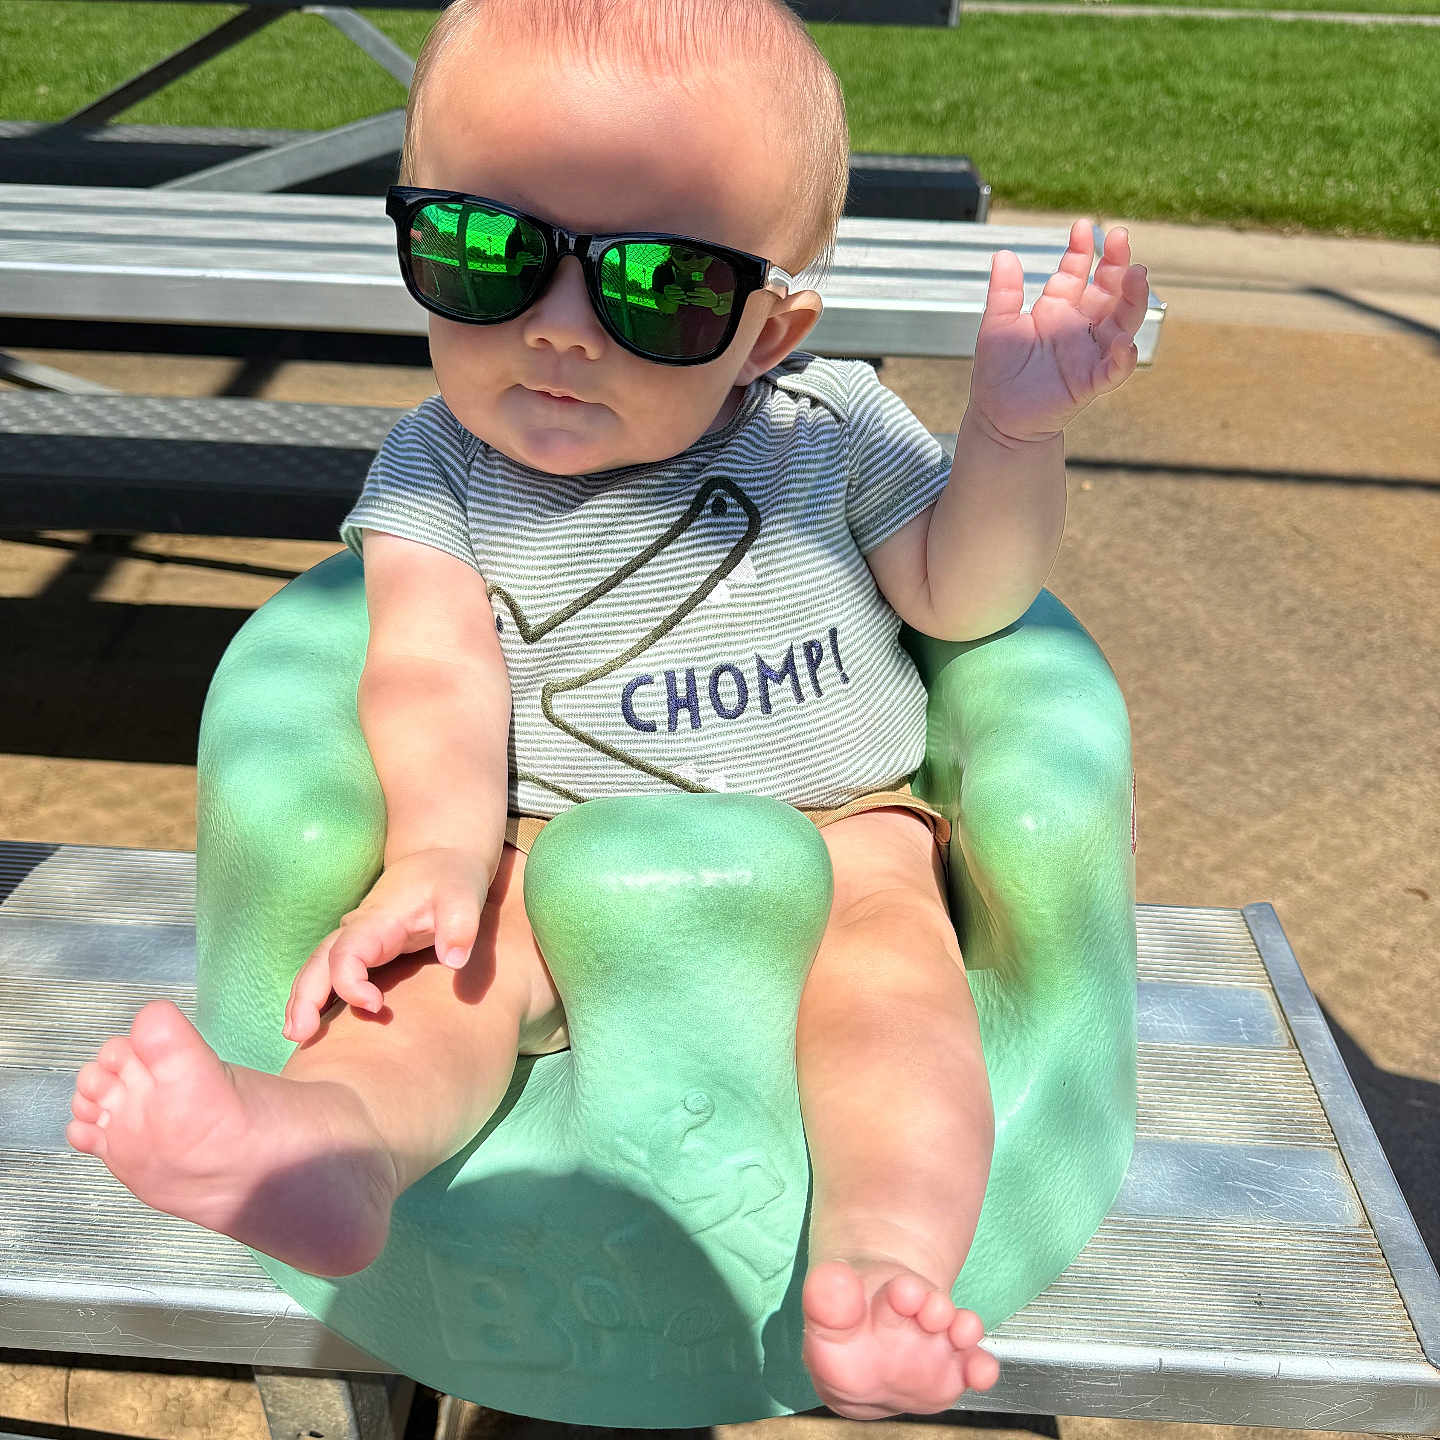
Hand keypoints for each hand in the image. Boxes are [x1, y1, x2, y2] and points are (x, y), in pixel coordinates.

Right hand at [283, 848, 492, 1043]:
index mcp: (377, 920)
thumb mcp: (464, 896)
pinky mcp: (363, 947)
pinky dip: (317, 994)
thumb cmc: (451, 878)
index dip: (351, 983)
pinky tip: (313, 1021)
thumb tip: (453, 962)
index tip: (376, 1006)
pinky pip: (331, 971)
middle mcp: (358, 930)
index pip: (346, 954)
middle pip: (319, 963)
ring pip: (318, 968)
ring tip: (297, 1035)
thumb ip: (460, 926)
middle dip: (305, 998)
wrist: (441, 859)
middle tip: (298, 1035)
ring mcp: (357, 938)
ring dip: (304, 1000)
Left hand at [969, 220, 1148, 444]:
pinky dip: (1122, 357)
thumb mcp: (997, 325)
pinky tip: (1124, 341)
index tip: (1082, 226)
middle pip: (1108, 291)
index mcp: (1057, 309)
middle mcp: (1078, 327)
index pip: (1077, 272)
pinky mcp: (1089, 383)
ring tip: (1137, 275)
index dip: (1082, 249)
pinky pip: (1113, 370)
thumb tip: (1002, 254)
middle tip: (1120, 237)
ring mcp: (1088, 353)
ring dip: (1132, 299)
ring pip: (1121, 322)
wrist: (996, 418)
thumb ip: (1004, 292)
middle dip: (1117, 264)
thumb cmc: (998, 373)